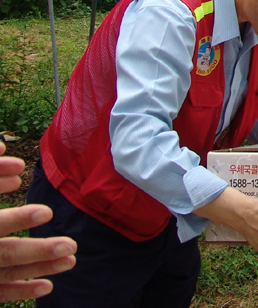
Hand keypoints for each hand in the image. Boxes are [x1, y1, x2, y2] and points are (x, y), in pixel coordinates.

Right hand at [0, 142, 77, 301]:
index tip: (47, 213)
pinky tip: (47, 286)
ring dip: (36, 266)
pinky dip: (17, 290)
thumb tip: (0, 147)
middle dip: (36, 251)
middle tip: (71, 244)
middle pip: (0, 252)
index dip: (16, 220)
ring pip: (1, 270)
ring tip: (70, 257)